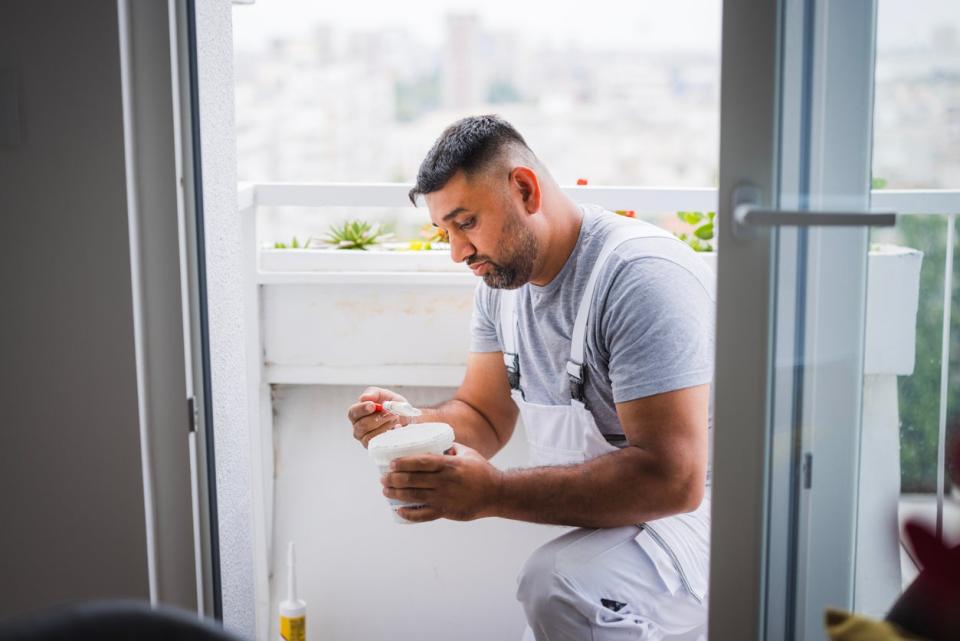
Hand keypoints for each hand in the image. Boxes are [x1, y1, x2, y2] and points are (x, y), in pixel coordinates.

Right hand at [347, 386, 412, 447]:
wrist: (408, 419)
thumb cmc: (394, 406)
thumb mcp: (386, 395)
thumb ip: (374, 393)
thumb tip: (364, 398)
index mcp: (358, 413)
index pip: (353, 412)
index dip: (361, 409)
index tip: (373, 406)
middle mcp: (358, 427)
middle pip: (361, 425)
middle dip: (378, 418)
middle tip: (391, 412)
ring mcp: (365, 438)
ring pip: (369, 435)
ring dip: (384, 426)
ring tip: (395, 419)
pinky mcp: (374, 447)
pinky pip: (377, 444)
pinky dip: (387, 435)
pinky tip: (396, 428)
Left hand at [381, 443, 502, 522]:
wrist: (496, 493)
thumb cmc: (481, 470)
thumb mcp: (467, 452)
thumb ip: (449, 447)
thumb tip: (430, 440)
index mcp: (449, 465)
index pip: (421, 462)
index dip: (403, 463)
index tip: (391, 463)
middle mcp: (445, 482)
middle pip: (412, 480)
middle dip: (394, 479)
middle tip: (383, 477)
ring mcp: (444, 498)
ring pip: (414, 497)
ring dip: (396, 494)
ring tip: (385, 490)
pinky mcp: (446, 511)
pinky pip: (423, 515)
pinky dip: (409, 513)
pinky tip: (399, 510)